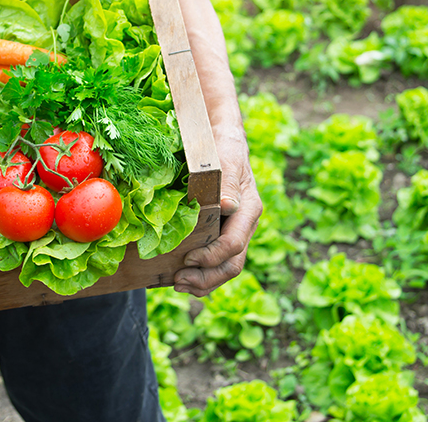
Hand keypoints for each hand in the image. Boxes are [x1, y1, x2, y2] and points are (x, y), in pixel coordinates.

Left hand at [174, 126, 261, 296]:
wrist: (221, 142)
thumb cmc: (222, 149)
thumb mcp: (226, 160)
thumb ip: (228, 184)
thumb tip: (227, 206)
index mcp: (248, 210)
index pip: (234, 244)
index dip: (211, 257)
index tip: (187, 259)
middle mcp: (243, 226)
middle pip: (232, 265)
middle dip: (206, 278)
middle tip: (179, 281)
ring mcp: (233, 232)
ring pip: (225, 268)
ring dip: (203, 282)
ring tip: (179, 284)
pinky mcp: (221, 234)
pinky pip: (216, 262)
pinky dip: (200, 274)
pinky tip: (181, 278)